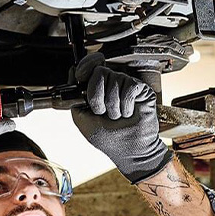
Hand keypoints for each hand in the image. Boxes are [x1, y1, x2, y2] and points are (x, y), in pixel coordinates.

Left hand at [71, 53, 171, 183]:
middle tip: (101, 112)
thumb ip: (75, 97)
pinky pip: (129, 86)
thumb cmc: (108, 138)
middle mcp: (111, 84)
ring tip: (117, 117)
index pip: (89, 65)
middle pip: (99, 71)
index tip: (80, 77)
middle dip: (96, 96)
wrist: (128, 150)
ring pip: (114, 79)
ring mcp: (126, 85)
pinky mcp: (141, 89)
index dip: (84, 67)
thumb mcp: (81, 119)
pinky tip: (127, 113)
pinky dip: (126, 104)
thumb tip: (74, 73)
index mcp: (96, 89)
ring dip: (112, 105)